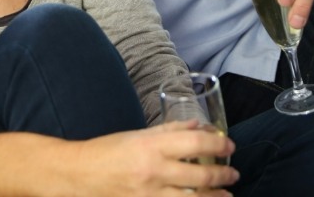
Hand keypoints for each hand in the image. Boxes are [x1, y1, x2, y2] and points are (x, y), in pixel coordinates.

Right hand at [0, 122, 237, 195]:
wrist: (80, 174)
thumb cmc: (108, 150)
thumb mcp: (139, 134)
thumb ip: (170, 130)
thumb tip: (199, 125)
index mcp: (152, 144)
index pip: (195, 142)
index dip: (218, 145)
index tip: (229, 146)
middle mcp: (154, 169)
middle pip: (200, 174)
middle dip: (223, 174)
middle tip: (234, 172)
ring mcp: (151, 193)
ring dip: (215, 196)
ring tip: (228, 193)